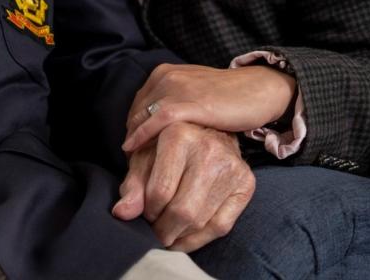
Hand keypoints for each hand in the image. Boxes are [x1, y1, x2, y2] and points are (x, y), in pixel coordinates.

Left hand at [113, 121, 254, 250]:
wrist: (203, 131)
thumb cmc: (167, 146)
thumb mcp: (144, 158)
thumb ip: (132, 186)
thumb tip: (122, 214)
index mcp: (179, 136)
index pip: (160, 191)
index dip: (148, 211)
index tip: (146, 213)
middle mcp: (209, 149)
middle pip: (183, 210)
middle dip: (163, 229)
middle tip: (155, 230)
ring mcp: (232, 167)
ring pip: (201, 221)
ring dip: (179, 235)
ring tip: (168, 232)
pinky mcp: (246, 183)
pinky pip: (221, 226)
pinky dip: (199, 239)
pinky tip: (185, 236)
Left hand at [123, 63, 295, 153]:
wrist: (259, 89)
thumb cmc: (228, 98)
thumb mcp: (192, 95)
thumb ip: (172, 106)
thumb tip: (153, 131)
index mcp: (165, 73)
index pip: (137, 106)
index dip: (132, 130)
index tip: (132, 152)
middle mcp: (167, 77)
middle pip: (136, 113)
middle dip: (131, 138)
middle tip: (131, 163)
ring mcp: (179, 88)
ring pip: (142, 117)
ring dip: (134, 141)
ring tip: (133, 164)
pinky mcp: (192, 103)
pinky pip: (158, 121)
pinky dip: (142, 136)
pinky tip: (134, 151)